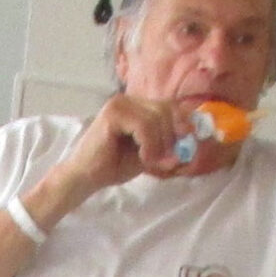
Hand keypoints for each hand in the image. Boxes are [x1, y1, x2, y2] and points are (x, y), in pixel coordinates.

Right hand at [44, 94, 199, 205]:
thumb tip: (190, 142)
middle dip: (172, 138)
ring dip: (160, 144)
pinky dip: (150, 145)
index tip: (183, 147)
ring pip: (157, 118)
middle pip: (165, 110)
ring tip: (152, 162)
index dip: (180, 125)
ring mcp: (120, 104)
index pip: (169, 107)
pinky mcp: (113, 113)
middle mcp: (128, 99)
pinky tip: (144, 158)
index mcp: (136, 106)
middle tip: (167, 161)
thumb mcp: (148, 154)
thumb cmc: (112, 166)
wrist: (84, 177)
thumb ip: (166, 146)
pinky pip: (144, 126)